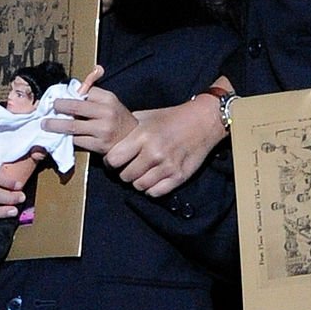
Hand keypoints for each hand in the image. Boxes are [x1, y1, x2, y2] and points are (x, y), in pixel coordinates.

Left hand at [41, 86, 137, 155]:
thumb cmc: (118, 120)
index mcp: (109, 98)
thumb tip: (74, 86)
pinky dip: (65, 138)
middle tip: (49, 106)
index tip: (58, 95)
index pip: (85, 92)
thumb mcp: (111, 102)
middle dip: (59, 106)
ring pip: (72, 126)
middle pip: (75, 106)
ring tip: (45, 124)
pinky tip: (57, 137)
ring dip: (55, 125)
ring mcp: (102, 130)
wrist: (133, 142)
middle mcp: (106, 112)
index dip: (70, 94)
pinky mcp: (98, 146)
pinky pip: (76, 141)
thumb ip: (94, 94)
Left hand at [105, 94, 227, 196]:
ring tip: (142, 172)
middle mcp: (154, 152)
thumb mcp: (146, 116)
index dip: (111, 162)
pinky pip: (154, 193)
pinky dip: (151, 188)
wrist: (202, 121)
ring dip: (138, 181)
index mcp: (143, 136)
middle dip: (124, 172)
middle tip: (129, 166)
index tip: (114, 160)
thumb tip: (108, 137)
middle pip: (125, 176)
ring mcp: (167, 166)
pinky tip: (153, 178)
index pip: (114, 160)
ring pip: (139, 186)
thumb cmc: (171, 118)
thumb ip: (127, 128)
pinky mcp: (179, 177)